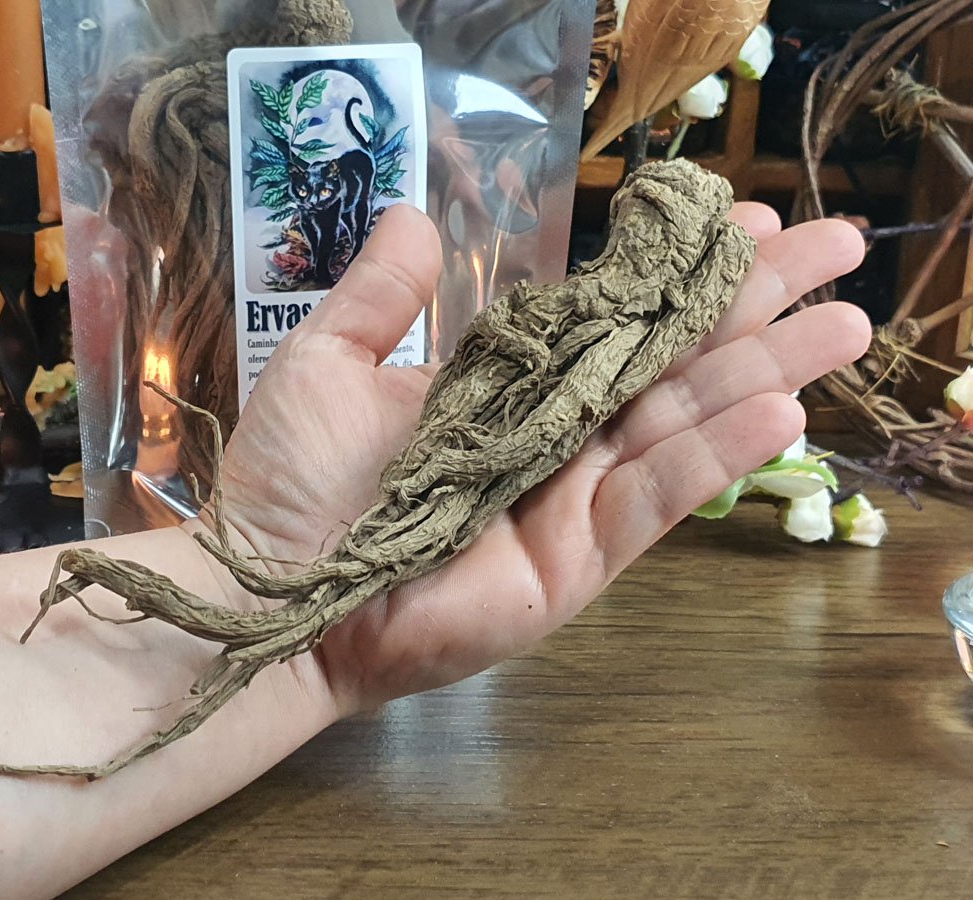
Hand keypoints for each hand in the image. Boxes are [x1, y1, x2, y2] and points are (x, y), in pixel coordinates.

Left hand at [211, 203, 869, 713]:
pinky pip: (653, 500)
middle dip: (753, 308)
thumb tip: (420, 217)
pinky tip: (781, 409)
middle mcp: (551, 441)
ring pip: (680, 425)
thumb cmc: (292, 478)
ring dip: (763, 371)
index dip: (675, 273)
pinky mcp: (573, 563)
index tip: (743, 221)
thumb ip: (383, 295)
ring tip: (843, 322)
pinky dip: (715, 456)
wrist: (269, 587)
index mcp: (506, 391)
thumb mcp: (331, 362)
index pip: (611, 321)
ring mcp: (569, 503)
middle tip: (839, 250)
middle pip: (668, 364)